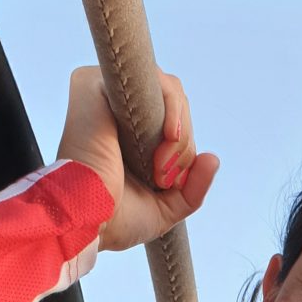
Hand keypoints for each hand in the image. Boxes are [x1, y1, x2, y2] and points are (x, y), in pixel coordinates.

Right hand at [55, 65, 217, 252]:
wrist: (89, 222)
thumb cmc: (115, 219)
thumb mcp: (164, 208)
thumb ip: (192, 187)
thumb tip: (213, 159)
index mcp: (124, 132)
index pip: (171, 120)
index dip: (183, 148)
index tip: (170, 182)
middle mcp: (113, 108)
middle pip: (174, 105)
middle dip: (183, 146)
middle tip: (163, 177)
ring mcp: (105, 92)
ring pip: (169, 90)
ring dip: (179, 134)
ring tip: (160, 166)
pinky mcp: (97, 83)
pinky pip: (154, 78)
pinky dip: (171, 110)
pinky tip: (167, 138)